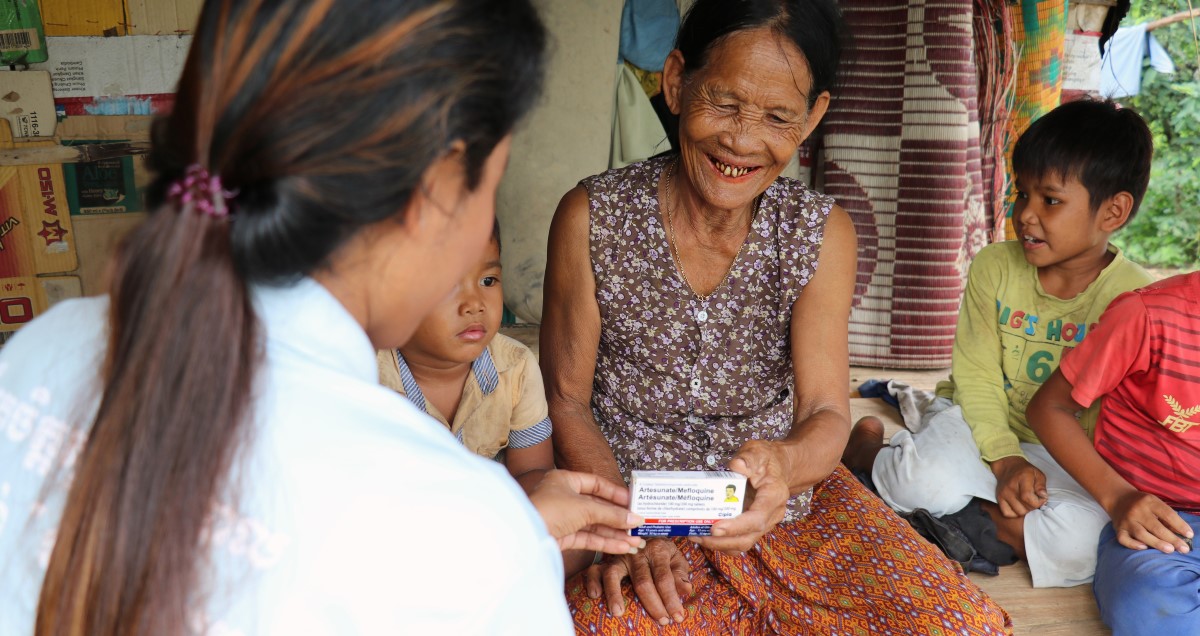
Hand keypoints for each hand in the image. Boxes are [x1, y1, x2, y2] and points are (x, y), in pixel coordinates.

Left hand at [528, 469, 643, 553]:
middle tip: (638, 525)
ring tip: (636, 541)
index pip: (595, 484)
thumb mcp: (584, 508)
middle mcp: (564, 498)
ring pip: (594, 525)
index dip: (615, 493)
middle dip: (618, 518)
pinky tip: (623, 547)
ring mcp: (563, 519)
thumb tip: (635, 519)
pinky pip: (587, 538)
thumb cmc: (551, 510)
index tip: (633, 502)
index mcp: (564, 481)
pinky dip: (605, 543)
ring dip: (615, 533)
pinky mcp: (562, 537)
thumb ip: (611, 514)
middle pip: (597, 507)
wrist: (523, 535)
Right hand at [584, 537, 693, 624]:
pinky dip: (592, 581)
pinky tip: (594, 596)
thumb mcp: (677, 560)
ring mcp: (619, 556)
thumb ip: (680, 575)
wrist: (647, 534)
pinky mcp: (605, 561)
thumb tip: (686, 591)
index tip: (678, 617)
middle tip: (661, 621)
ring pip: (614, 575)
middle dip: (653, 604)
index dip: (671, 599)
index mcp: (657, 550)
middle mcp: (636, 552)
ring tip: (618, 613)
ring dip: (615, 594)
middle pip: (642, 581)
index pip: (664, 578)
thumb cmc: (663, 553)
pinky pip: (594, 570)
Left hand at [694, 439, 795, 552]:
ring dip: (720, 545)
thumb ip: (748, 458)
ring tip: (696, 536)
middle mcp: (772, 514)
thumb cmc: (767, 459)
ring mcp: (765, 523)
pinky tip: (704, 535)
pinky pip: (740, 540)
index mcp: (774, 496)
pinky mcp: (755, 526)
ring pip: (744, 542)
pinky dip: (723, 543)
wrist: (780, 466)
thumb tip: (737, 466)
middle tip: (697, 535)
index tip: (715, 528)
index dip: (737, 526)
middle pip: (749, 537)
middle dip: (722, 541)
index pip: (757, 518)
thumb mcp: (758, 451)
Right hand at [991, 456, 1046, 516]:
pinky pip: (1007, 513)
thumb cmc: (1025, 471)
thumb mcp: (1038, 474)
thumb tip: (1043, 497)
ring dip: (1025, 510)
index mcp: (1022, 478)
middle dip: (1033, 506)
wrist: (1008, 466)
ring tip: (1027, 503)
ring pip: (1018, 512)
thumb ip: (1041, 486)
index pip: (1028, 498)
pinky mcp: (999, 498)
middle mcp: (1010, 487)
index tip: (1042, 498)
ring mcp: (1003, 493)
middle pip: (1024, 507)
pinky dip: (1015, 513)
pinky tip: (1019, 506)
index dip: (1038, 502)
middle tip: (1035, 499)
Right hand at [1108, 490, 1193, 553]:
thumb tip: (1182, 535)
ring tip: (1170, 550)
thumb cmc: (1143, 504)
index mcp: (1149, 502)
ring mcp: (1126, 520)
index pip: (1167, 514)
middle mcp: (1137, 511)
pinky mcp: (1118, 529)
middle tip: (1183, 549)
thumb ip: (1167, 517)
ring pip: (1141, 534)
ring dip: (1156, 543)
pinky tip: (1144, 548)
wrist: (1118, 498)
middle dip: (1171, 538)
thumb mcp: (1156, 504)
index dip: (1180, 525)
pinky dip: (1133, 544)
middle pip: (1155, 526)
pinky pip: (1124, 539)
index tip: (1190, 535)